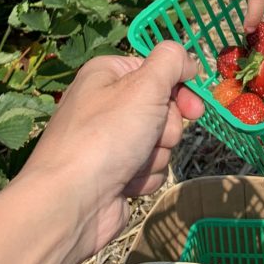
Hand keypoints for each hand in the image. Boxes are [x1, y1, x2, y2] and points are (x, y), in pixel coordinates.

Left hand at [21, 41, 204, 260]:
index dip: (179, 89)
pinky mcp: (115, 172)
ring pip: (160, 140)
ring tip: (132, 164)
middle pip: (164, 108)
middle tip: (152, 136)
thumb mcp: (144, 85)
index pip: (158, 70)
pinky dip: (143, 175)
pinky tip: (125, 183)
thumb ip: (171, 61)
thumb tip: (186, 60)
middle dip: (166, 128)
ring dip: (155, 154)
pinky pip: (148, 167)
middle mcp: (107, 103)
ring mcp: (110, 140)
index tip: (194, 108)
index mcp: (108, 74)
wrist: (70, 204)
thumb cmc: (106, 136)